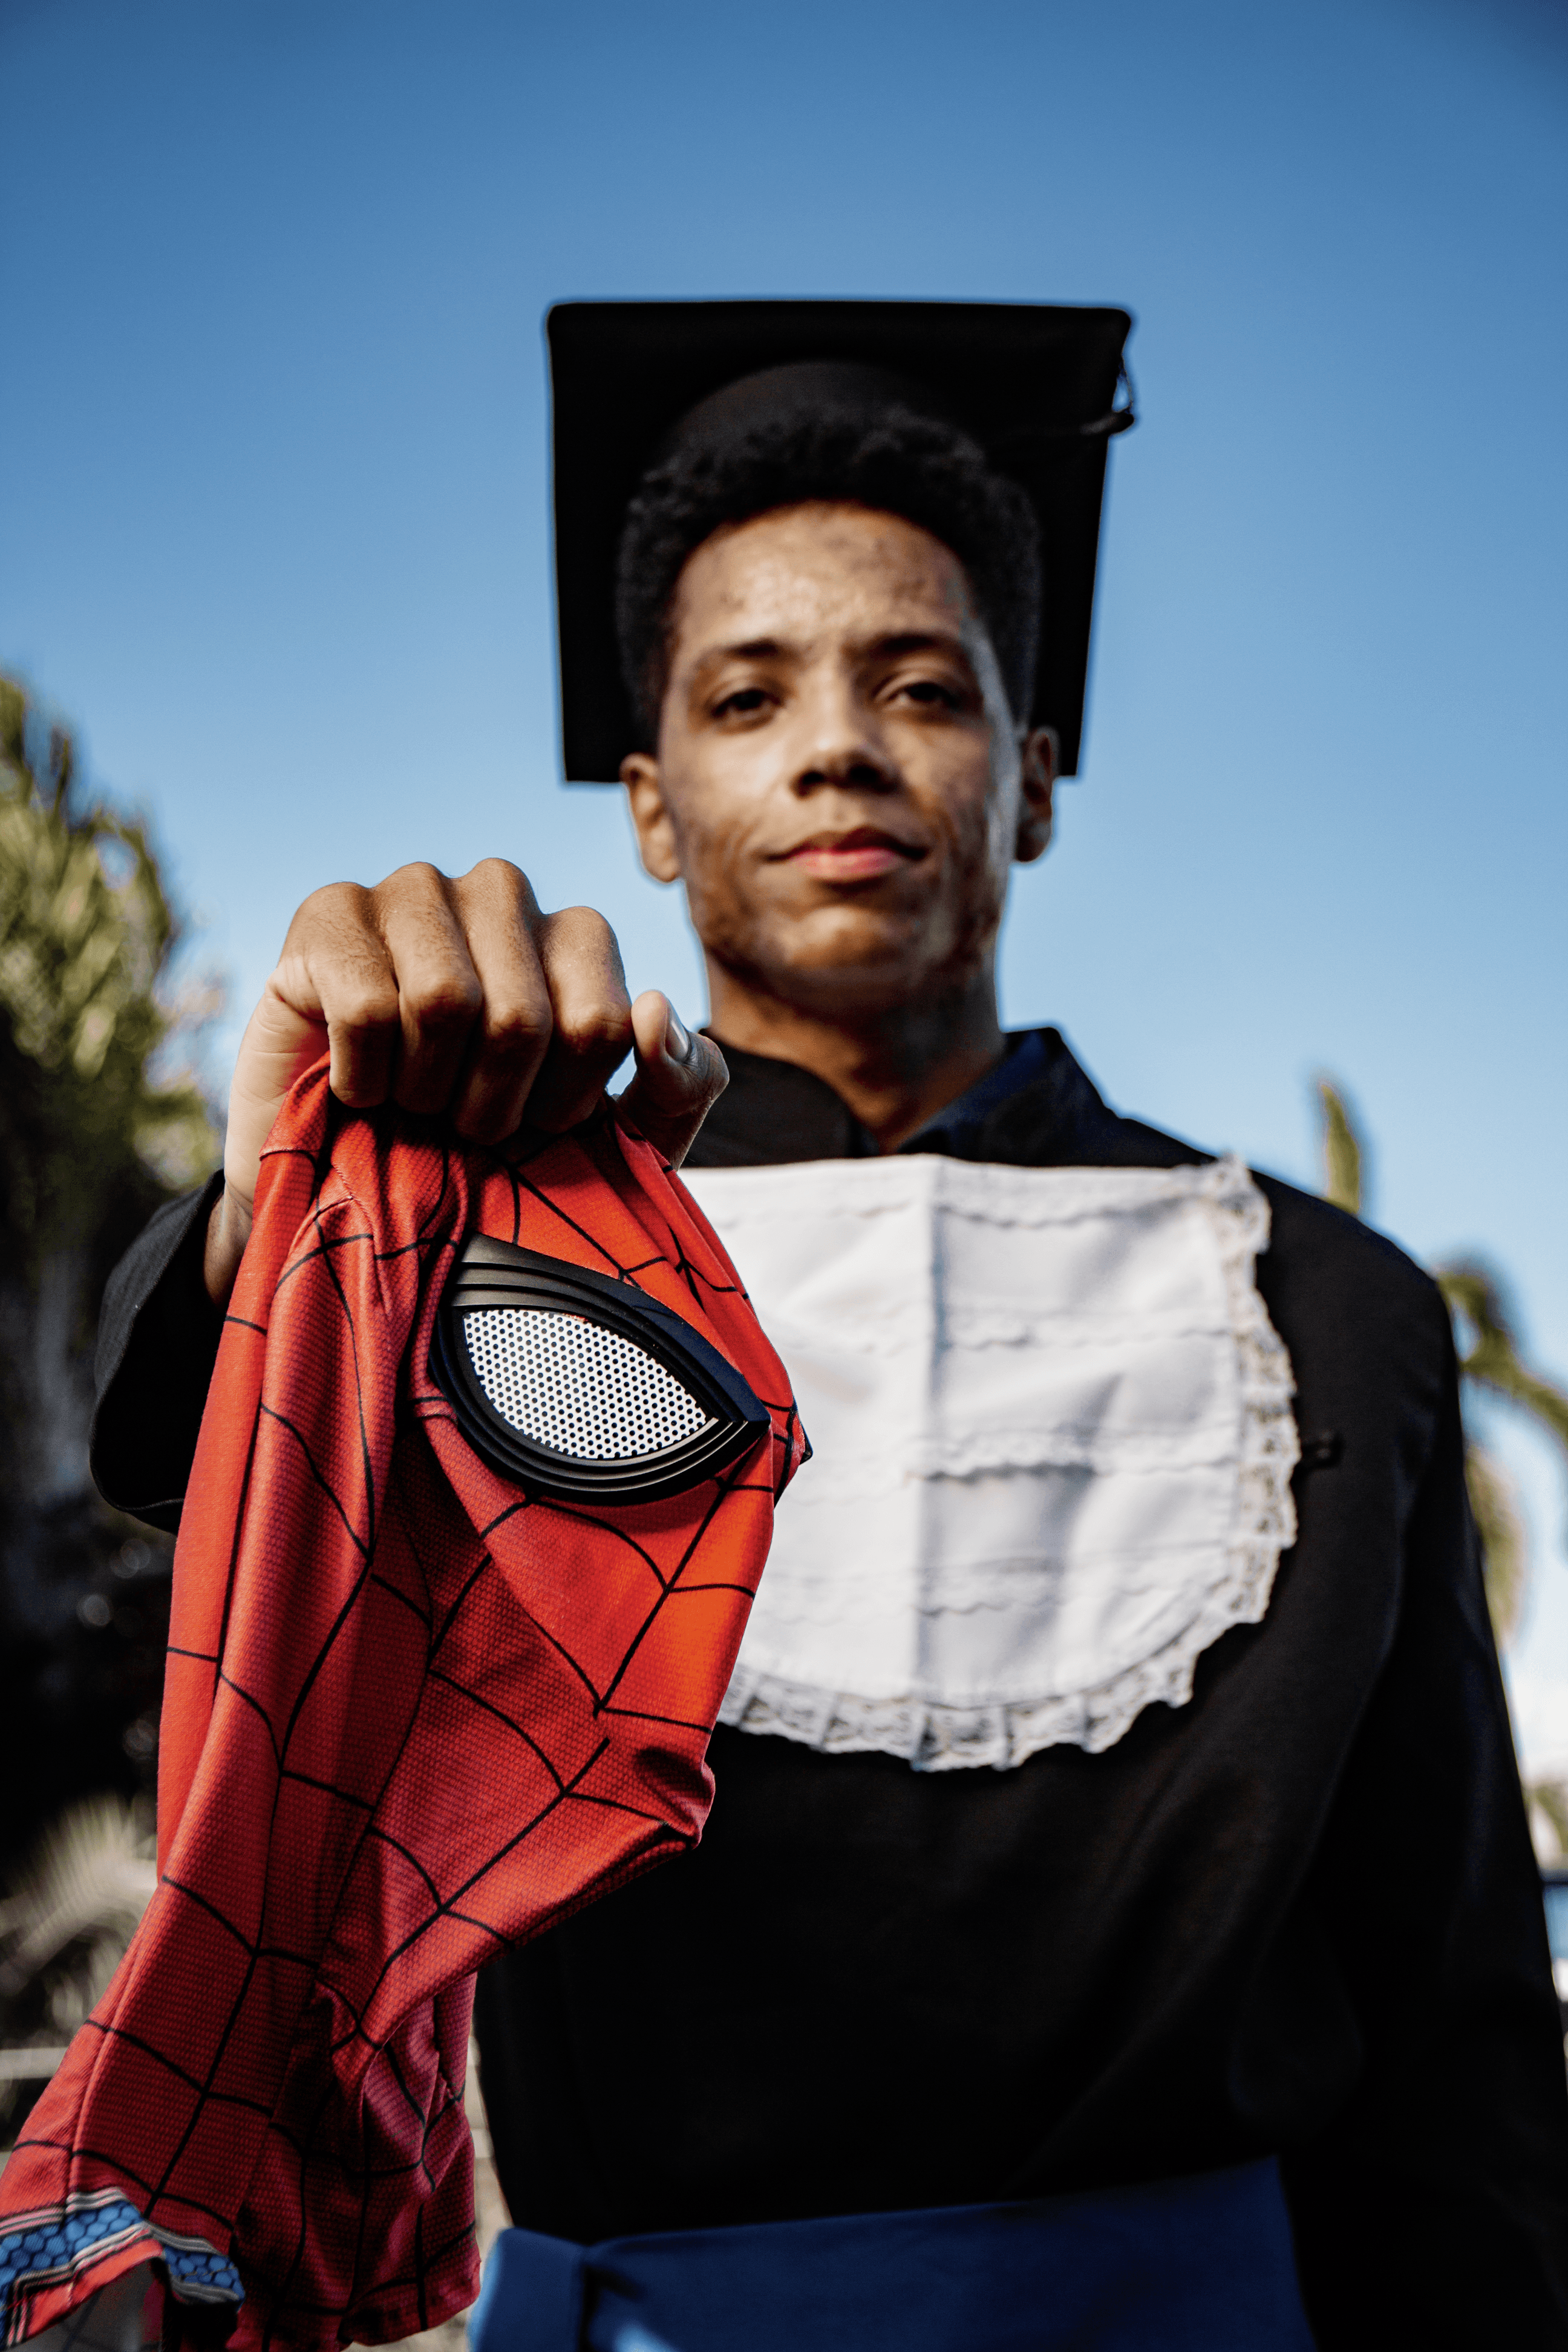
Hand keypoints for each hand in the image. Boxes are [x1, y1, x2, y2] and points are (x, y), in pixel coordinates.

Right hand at [203, 859, 725, 1305]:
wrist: (356, 1195)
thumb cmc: (493, 1156)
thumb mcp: (619, 1146)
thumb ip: (680, 1088)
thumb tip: (655, 1010)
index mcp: (577, 936)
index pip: (603, 1025)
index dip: (564, 1105)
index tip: (533, 1127)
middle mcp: (501, 893)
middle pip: (523, 1017)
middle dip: (491, 1106)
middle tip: (461, 1123)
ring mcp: (414, 891)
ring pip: (445, 1001)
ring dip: (425, 1089)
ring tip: (411, 1100)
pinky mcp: (329, 913)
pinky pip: (367, 1006)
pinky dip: (363, 1075)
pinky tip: (356, 1082)